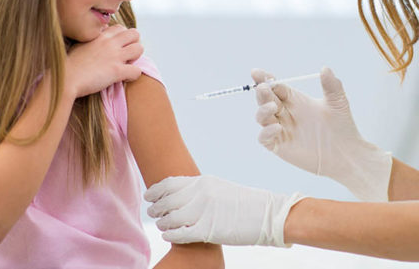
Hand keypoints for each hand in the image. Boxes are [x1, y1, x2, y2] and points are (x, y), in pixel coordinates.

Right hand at [65, 25, 143, 97]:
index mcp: (100, 35)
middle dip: (134, 44)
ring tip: (127, 65)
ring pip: (139, 49)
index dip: (123, 38)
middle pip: (135, 34)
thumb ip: (93, 41)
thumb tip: (98, 41)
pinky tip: (124, 78)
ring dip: (136, 58)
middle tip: (127, 55)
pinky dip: (133, 75)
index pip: (121, 28)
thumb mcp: (81, 45)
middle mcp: (110, 42)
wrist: (65, 79)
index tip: (118, 47)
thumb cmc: (69, 65)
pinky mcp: (117, 71)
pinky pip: (137, 70)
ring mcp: (114, 56)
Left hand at [144, 175, 303, 246]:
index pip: (169, 184)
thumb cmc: (245, 203)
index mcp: (203, 181)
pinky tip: (168, 236)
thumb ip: (201, 190)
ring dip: (162, 223)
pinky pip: (179, 234)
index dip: (155, 191)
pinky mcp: (208, 230)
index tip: (149, 196)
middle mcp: (200, 194)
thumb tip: (183, 196)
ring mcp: (204, 212)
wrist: (268, 214)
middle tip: (153, 213)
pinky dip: (170, 235)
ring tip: (162, 226)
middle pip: (166, 202)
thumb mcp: (220, 188)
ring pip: (170, 219)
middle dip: (156, 209)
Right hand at [253, 67, 391, 201]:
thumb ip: (331, 85)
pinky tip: (277, 127)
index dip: (265, 79)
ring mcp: (280, 129)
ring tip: (273, 106)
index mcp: (294, 100)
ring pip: (262, 117)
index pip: (275, 86)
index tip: (257, 72)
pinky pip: (265, 138)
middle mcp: (285, 113)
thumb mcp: (338, 102)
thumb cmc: (342, 126)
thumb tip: (325, 68)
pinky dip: (266, 132)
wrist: (346, 153)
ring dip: (262, 110)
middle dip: (262, 92)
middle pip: (265, 99)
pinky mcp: (280, 146)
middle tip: (263, 87)